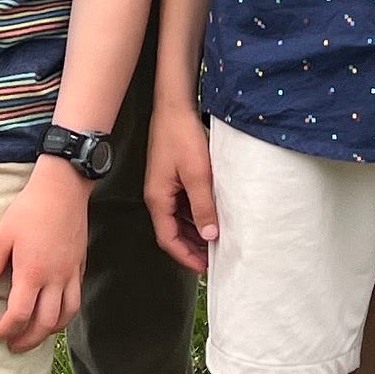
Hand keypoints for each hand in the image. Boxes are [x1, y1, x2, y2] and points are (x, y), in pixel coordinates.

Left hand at [0, 158, 90, 351]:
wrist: (64, 186)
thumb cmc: (30, 208)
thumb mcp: (3, 234)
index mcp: (33, 272)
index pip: (19, 315)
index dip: (5, 330)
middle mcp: (56, 278)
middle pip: (45, 323)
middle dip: (27, 340)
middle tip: (13, 345)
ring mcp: (71, 272)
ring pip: (67, 315)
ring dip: (50, 331)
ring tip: (36, 334)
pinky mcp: (80, 264)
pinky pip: (76, 298)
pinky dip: (66, 312)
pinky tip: (55, 309)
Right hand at [145, 101, 217, 272]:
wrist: (175, 106)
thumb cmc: (181, 136)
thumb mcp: (197, 174)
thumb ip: (203, 206)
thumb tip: (210, 235)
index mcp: (157, 198)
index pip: (167, 239)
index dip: (186, 256)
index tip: (204, 267)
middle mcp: (158, 195)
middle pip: (172, 231)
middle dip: (192, 247)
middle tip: (215, 257)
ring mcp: (164, 186)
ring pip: (179, 219)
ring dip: (195, 231)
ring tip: (217, 239)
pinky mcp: (173, 176)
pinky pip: (183, 204)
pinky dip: (196, 214)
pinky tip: (212, 215)